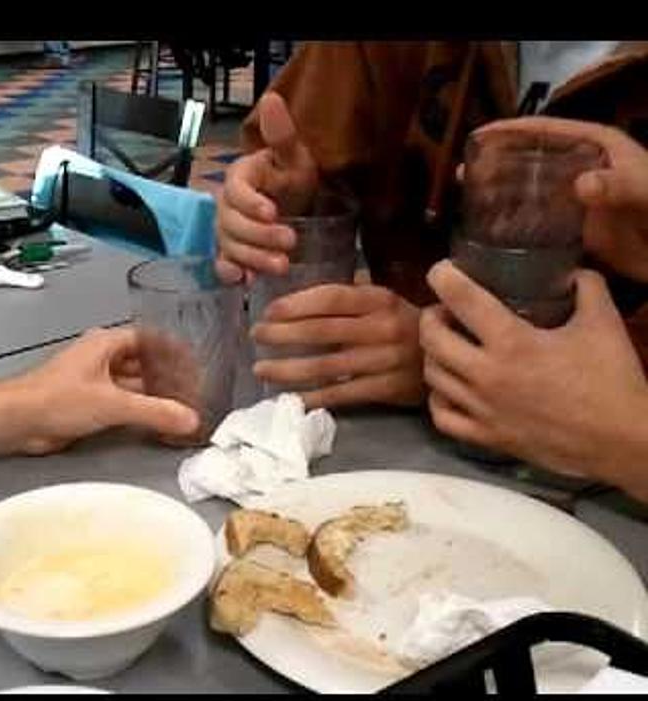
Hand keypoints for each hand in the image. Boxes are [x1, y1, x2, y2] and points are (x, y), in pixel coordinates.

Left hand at [0, 328, 199, 455]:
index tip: (195, 363)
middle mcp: (101, 359)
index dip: (173, 351)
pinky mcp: (88, 405)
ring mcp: (94, 382)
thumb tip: (190, 419)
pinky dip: (140, 413)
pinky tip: (157, 424)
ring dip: (154, 398)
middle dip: (167, 378)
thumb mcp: (113, 404)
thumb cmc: (56, 399)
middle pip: (143, 364)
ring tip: (183, 409)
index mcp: (106, 343)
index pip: (149, 339)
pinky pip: (122, 405)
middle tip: (195, 391)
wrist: (17, 421)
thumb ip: (155, 412)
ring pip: (133, 387)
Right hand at [215, 91, 319, 282]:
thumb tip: (272, 98)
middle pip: (232, 223)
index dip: (251, 203)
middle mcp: (226, 205)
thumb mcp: (295, 157)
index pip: (236, 190)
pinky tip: (244, 281)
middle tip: (291, 241)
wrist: (294, 206)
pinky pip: (223, 264)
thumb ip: (282, 134)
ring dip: (253, 258)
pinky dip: (231, 273)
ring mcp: (226, 231)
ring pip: (230, 246)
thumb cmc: (292, 179)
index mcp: (239, 178)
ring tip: (282, 266)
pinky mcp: (231, 253)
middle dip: (260, 235)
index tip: (273, 212)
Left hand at [250, 283, 425, 408]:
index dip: (297, 304)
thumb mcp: (388, 301)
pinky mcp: (387, 390)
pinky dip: (314, 397)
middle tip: (256, 336)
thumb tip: (306, 291)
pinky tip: (291, 398)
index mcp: (380, 300)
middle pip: (323, 332)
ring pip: (327, 367)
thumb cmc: (411, 325)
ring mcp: (385, 361)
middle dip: (283, 335)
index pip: (331, 299)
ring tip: (261, 369)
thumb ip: (353, 294)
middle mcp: (382, 328)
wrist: (456, 358)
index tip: (268, 310)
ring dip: (289, 369)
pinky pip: (343, 394)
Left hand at [421, 260, 647, 487]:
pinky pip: (442, 416)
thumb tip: (572, 270)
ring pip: (432, 376)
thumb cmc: (612, 382)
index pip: (462, 299)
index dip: (443, 277)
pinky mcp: (487, 438)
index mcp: (512, 343)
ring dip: (432, 354)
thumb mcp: (604, 324)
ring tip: (447, 344)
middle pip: (432, 338)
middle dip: (431, 316)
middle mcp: (487, 376)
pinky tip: (451, 388)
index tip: (441, 270)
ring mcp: (482, 410)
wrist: (622, 442)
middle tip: (444, 310)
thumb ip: (586, 288)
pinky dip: (439, 398)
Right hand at [474, 116, 647, 282]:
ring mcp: (579, 204)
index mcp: (599, 149)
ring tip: (467, 202)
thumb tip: (580, 184)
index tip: (479, 135)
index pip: (550, 131)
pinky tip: (492, 237)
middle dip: (498, 163)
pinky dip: (517, 229)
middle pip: (534, 160)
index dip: (513, 130)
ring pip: (533, 194)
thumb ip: (620, 186)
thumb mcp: (646, 193)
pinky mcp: (578, 233)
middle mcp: (584, 172)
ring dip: (502, 196)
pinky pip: (540, 226)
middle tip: (463, 174)